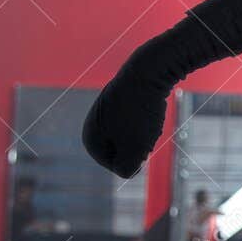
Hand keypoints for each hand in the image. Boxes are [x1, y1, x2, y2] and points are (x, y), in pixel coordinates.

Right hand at [82, 47, 172, 178]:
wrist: (149, 70)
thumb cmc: (140, 112)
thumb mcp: (135, 148)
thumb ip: (127, 168)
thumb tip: (126, 170)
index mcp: (90, 140)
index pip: (119, 167)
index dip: (137, 155)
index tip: (139, 135)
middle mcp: (94, 126)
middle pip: (129, 151)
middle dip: (143, 143)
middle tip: (146, 123)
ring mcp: (107, 112)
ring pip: (138, 135)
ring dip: (148, 130)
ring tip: (149, 114)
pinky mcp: (123, 102)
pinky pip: (143, 120)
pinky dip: (151, 116)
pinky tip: (151, 105)